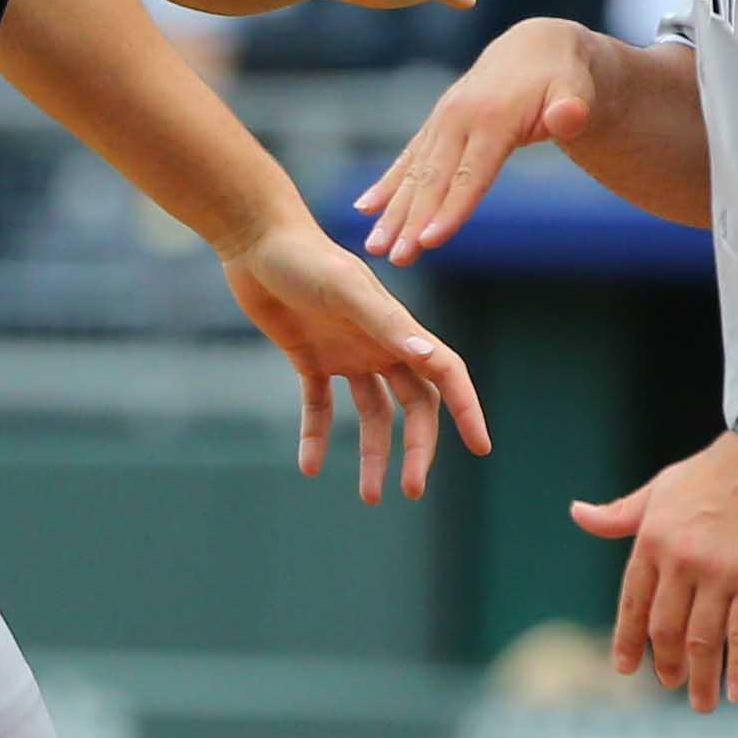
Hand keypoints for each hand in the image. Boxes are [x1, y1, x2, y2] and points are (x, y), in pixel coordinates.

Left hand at [221, 219, 491, 501]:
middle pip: (412, 405)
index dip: (465, 408)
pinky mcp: (309, 356)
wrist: (256, 240)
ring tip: (370, 497)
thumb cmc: (305, 258)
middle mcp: (378, 343)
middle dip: (416, 447)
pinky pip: (318, 406)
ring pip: (371, 414)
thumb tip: (427, 357)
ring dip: (372, 454)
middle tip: (411, 490)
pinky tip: (309, 466)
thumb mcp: (344, 290)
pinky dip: (316, 435)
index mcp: (396, 328)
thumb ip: (385, 322)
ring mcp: (345, 351)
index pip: (444, 373)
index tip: (481, 446)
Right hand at [356, 18, 593, 263]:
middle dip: (411, 220)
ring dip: (392, 210)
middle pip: (434, 179)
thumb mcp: (577, 89)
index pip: (470, 173)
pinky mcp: (437, 125)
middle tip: (395, 258)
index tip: (429, 241)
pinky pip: (408, 158)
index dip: (451, 209)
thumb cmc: (564, 77)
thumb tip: (570, 116)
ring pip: (415, 173)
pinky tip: (364, 208)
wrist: (537, 47)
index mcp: (492, 116)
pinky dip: (386, 184)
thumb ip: (572, 107)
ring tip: (374, 246)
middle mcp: (458, 118)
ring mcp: (443, 121)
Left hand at [572, 433, 737, 711]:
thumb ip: (620, 514)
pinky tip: (736, 691)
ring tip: (700, 702)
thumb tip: (577, 514)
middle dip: (665, 664)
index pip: (633, 602)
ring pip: (702, 639)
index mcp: (652, 540)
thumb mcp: (657, 490)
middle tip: (669, 683)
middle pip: (665, 628)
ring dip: (700, 677)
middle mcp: (681, 561)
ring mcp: (719, 573)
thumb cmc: (710, 474)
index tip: (626, 668)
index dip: (628, 639)